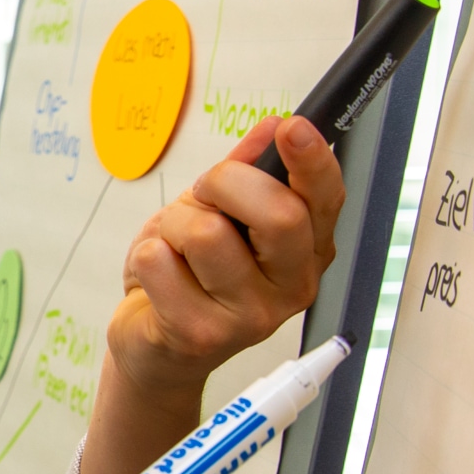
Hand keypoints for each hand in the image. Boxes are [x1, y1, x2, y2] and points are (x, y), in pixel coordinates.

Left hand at [105, 114, 342, 402]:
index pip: (326, 199)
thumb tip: (272, 128)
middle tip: (203, 197)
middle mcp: (290, 286)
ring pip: (206, 233)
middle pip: (279, 214)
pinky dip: (146, 255)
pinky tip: (158, 278)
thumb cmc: (192, 275)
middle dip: (225, 184)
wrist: (155, 345)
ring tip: (174, 248)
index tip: (292, 128)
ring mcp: (249, 316)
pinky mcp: (200, 334)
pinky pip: (159, 260)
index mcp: (307, 251)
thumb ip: (249, 171)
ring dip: (174, 225)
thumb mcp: (221, 214)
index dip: (313, 160)